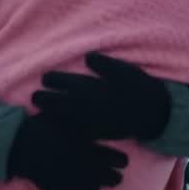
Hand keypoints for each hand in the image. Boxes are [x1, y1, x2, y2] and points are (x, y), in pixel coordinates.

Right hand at [6, 113, 127, 189]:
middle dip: (113, 177)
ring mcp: (67, 179)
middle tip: (117, 177)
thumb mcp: (65, 120)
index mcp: (83, 147)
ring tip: (100, 185)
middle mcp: (78, 165)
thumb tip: (105, 127)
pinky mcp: (54, 189)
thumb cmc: (41, 126)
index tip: (124, 162)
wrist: (16, 143)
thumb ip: (85, 125)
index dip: (119, 160)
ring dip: (97, 187)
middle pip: (104, 176)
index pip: (109, 157)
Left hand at [34, 52, 171, 141]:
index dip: (51, 79)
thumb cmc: (138, 87)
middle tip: (35, 97)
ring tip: (41, 113)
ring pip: (59, 118)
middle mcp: (84, 104)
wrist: (152, 114)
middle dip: (43, 99)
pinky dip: (63, 129)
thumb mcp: (121, 69)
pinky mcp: (94, 133)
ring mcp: (87, 120)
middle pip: (53, 101)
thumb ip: (102, 63)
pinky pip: (72, 132)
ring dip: (49, 114)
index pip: (59, 80)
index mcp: (88, 85)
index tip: (46, 78)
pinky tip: (59, 129)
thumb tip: (87, 56)